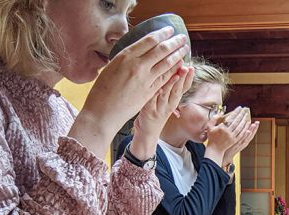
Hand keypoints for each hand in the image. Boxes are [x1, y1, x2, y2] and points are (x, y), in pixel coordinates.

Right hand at [69, 27, 188, 159]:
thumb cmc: (103, 89)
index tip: (170, 30)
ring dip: (178, 55)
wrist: (103, 111)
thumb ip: (127, 58)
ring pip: (167, 64)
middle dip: (175, 42)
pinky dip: (174, 70)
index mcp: (126, 56)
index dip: (162, 33)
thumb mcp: (112, 66)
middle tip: (182, 38)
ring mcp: (145, 80)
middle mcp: (137, 66)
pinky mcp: (150, 92)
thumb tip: (139, 49)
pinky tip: (180, 66)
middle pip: (161, 50)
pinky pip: (165, 78)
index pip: (149, 40)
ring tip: (184, 49)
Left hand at [128, 66, 194, 160]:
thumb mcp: (165, 102)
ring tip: (176, 74)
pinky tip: (158, 87)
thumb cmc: (155, 114)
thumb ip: (170, 89)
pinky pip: (152, 102)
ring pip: (166, 95)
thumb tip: (175, 73)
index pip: (183, 89)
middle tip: (186, 67)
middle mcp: (168, 106)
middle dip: (182, 78)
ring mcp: (159, 109)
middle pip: (177, 91)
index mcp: (173, 102)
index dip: (188, 79)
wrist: (147, 134)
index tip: (191, 67)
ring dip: (172, 84)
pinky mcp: (148, 113)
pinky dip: (155, 95)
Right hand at [204, 107, 256, 165]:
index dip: (236, 112)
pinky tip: (247, 124)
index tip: (239, 108)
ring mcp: (231, 137)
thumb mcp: (209, 126)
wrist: (215, 149)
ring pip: (240, 127)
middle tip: (245, 110)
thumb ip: (214, 118)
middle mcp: (227, 132)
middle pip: (236, 122)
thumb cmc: (212, 137)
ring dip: (244, 121)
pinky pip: (241, 133)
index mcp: (221, 128)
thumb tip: (221, 113)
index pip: (230, 118)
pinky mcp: (234, 140)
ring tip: (247, 115)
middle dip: (241, 115)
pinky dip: (245, 128)